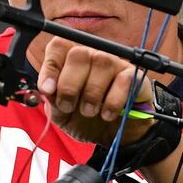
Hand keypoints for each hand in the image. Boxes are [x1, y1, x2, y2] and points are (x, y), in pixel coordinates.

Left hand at [37, 37, 153, 145]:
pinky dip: (112, 102)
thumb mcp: (63, 115)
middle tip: (68, 107)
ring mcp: (115, 63)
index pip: (59, 46)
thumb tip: (47, 88)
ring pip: (101, 62)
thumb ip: (52, 100)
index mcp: (71, 62)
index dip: (51, 66)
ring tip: (89, 112)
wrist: (115, 136)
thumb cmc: (87, 119)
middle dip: (69, 84)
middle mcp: (93, 56)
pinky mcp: (134, 75)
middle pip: (79, 53)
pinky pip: (123, 79)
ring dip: (91, 93)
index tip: (48, 90)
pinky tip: (108, 115)